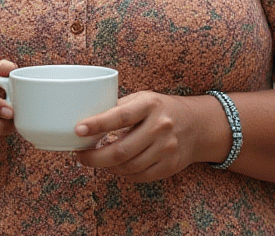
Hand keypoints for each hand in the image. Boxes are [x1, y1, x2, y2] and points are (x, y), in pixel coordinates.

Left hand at [72, 91, 219, 181]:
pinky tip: (115, 167)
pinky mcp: (170, 165)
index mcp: (150, 105)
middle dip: (94, 156)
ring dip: (107, 166)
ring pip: (128, 166)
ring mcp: (167, 148)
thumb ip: (118, 107)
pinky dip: (123, 174)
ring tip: (96, 160)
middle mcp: (160, 126)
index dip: (97, 124)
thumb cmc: (161, 109)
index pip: (120, 116)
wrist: (197, 124)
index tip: (78, 130)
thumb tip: (86, 118)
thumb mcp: (142, 99)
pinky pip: (140, 176)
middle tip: (80, 156)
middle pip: (121, 150)